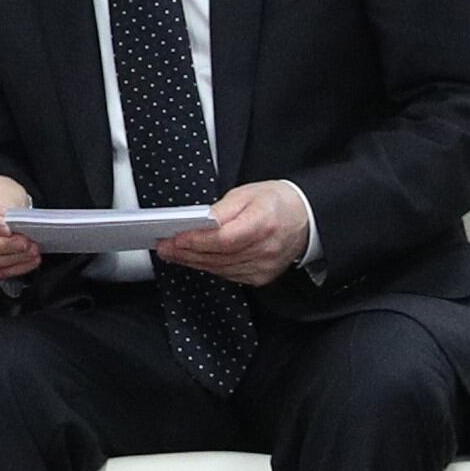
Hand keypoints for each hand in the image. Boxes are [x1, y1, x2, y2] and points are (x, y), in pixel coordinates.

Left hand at [155, 180, 310, 287]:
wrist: (304, 218)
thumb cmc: (276, 203)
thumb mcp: (246, 194)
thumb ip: (220, 210)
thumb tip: (196, 221)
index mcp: (263, 223)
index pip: (223, 239)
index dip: (196, 241)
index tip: (175, 237)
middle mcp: (265, 249)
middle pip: (218, 256)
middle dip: (186, 252)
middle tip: (164, 246)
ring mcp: (264, 267)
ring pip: (219, 269)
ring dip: (193, 262)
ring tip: (173, 253)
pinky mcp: (261, 277)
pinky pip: (227, 275)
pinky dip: (209, 267)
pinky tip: (195, 260)